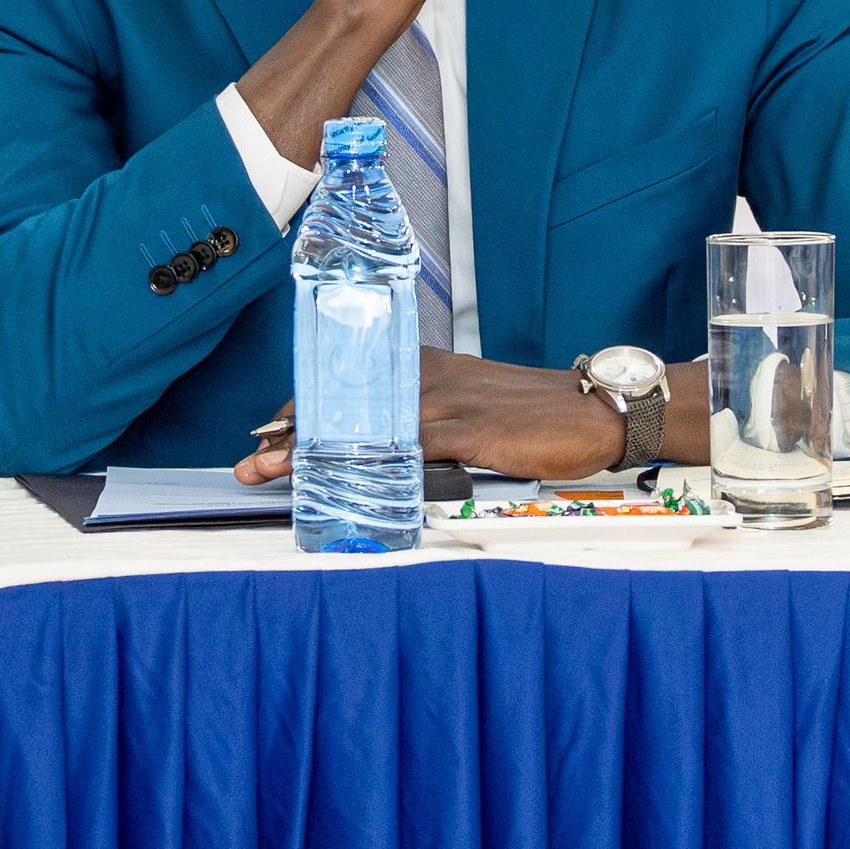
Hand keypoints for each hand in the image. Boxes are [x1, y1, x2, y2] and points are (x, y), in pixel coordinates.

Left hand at [233, 352, 700, 483]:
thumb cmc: (539, 414)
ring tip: (272, 471)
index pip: (352, 385)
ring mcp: (448, 405)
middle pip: (346, 403)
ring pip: (365, 425)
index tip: (267, 433)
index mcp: (429, 371)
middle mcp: (429, 381)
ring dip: (311, 451)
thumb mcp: (478, 411)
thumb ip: (436, 425)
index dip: (304, 411)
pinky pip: (409, 446)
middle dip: (292, 432)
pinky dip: (370, 462)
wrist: (596, 407)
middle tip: (253, 459)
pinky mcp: (470, 431)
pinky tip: (342, 477)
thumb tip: (396, 450)